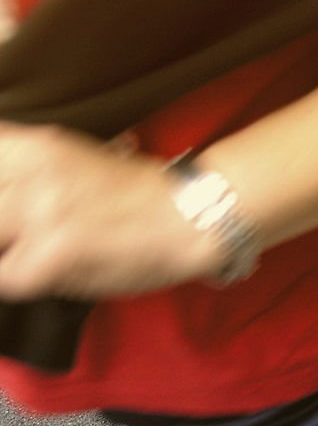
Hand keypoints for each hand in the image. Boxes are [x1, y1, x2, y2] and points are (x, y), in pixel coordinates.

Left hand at [0, 123, 221, 299]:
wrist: (192, 215)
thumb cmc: (141, 194)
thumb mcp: (75, 160)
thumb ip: (28, 175)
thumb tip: (3, 203)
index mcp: (34, 145)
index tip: (8, 206)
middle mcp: (30, 173)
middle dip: (1, 223)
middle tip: (19, 235)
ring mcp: (40, 213)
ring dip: (6, 249)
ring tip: (32, 252)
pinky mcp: (53, 254)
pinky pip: (6, 278)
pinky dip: (20, 280)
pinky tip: (48, 273)